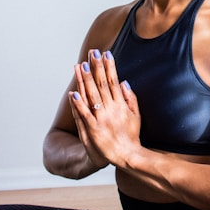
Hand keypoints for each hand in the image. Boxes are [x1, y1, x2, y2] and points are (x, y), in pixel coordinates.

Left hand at [69, 49, 140, 166]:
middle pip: (101, 84)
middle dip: (96, 67)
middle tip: (92, 53)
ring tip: (81, 65)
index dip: (109, 66)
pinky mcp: (92, 130)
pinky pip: (84, 115)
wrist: (127, 156)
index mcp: (121, 104)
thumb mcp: (136, 115)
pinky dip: (78, 104)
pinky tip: (73, 92)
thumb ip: (131, 98)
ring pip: (91, 96)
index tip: (105, 53)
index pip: (113, 81)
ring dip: (85, 80)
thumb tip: (124, 82)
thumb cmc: (131, 136)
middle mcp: (111, 109)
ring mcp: (101, 119)